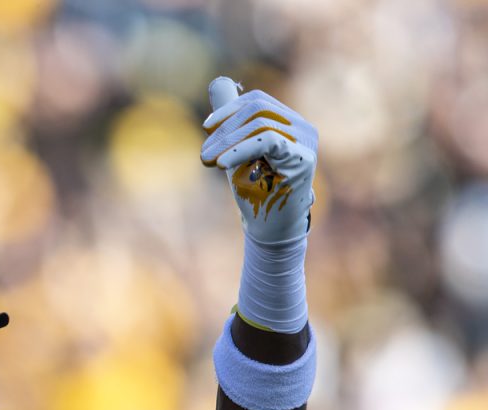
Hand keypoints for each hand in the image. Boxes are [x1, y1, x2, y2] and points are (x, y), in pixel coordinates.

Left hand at [201, 77, 316, 244]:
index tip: (206, 128)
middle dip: (224, 129)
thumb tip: (219, 83)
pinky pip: (269, 141)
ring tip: (208, 161)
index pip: (257, 101)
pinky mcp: (303, 159)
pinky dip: (241, 150)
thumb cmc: (254, 190)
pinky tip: (222, 164)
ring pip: (260, 124)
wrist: (269, 227)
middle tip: (203, 154)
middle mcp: (302, 127)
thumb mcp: (237, 150)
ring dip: (227, 142)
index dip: (228, 110)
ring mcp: (305, 142)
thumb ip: (231, 121)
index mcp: (288, 122)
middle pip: (257, 109)